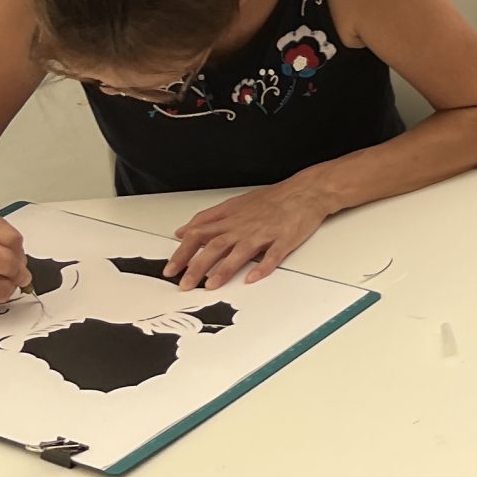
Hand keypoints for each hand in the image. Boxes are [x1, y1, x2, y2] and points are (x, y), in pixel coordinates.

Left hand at [168, 180, 336, 289]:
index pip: (199, 234)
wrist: (306, 191)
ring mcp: (264, 233)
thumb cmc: (272, 199)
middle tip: (184, 284)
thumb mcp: (235, 204)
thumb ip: (208, 219)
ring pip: (240, 251)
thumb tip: (184, 231)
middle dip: (197, 266)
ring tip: (211, 285)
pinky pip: (272, 254)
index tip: (170, 269)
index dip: (182, 252)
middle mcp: (244, 226)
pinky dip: (262, 266)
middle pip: (215, 245)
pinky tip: (253, 277)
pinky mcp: (284, 239)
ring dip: (224, 269)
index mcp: (231, 218)